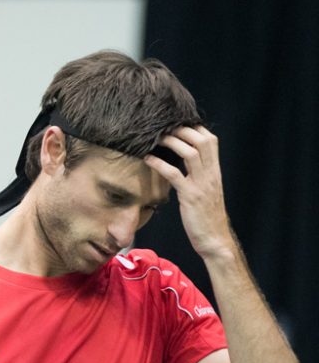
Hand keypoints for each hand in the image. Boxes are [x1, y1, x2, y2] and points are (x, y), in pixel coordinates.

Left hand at [144, 125, 233, 259]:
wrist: (215, 240)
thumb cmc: (206, 217)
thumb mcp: (206, 192)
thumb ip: (199, 176)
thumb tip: (185, 164)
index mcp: (215, 171)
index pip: (210, 140)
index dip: (194, 128)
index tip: (176, 122)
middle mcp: (211, 174)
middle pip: (201, 141)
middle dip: (182, 130)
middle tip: (162, 126)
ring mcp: (202, 184)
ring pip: (190, 153)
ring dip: (171, 142)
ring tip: (154, 138)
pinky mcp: (190, 197)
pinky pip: (175, 175)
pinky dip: (160, 164)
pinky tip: (147, 159)